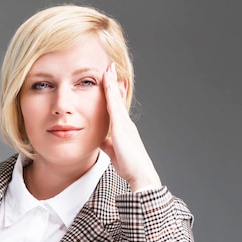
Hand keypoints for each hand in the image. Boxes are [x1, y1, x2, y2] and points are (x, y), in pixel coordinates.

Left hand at [100, 63, 160, 191]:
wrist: (140, 174)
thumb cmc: (129, 166)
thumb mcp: (113, 152)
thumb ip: (107, 144)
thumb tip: (101, 140)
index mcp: (123, 129)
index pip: (116, 108)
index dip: (113, 94)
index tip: (110, 82)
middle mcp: (125, 122)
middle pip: (117, 98)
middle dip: (113, 83)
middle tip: (110, 67)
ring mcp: (124, 123)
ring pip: (116, 98)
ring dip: (111, 82)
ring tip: (108, 68)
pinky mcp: (120, 126)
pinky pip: (113, 104)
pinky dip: (109, 91)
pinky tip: (106, 81)